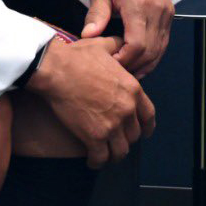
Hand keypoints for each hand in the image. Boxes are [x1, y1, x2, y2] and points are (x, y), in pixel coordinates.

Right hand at [27, 36, 154, 167]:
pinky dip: (97, 162)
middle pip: (134, 135)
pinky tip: (92, 161)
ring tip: (105, 154)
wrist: (57, 70)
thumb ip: (117, 46)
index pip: (148, 115)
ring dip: (114, 154)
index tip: (144, 132)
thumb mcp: (104, 45)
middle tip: (116, 141)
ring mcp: (112, 125)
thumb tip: (121, 43)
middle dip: (126, 140)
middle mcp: (127, 109)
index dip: (147, 127)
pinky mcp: (94, 137)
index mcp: (133, 89)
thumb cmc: (77, 57)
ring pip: (121, 150)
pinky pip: (101, 158)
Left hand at [83, 0, 174, 77]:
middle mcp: (157, 10)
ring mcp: (167, 12)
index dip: (125, 60)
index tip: (111, 65)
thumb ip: (97, 14)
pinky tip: (141, 60)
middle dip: (135, 66)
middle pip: (151, 51)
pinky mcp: (170, 13)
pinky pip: (165, 40)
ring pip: (161, 49)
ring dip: (146, 63)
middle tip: (118, 73)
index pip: (137, 44)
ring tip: (129, 71)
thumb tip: (88, 37)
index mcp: (139, 5)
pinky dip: (155, 54)